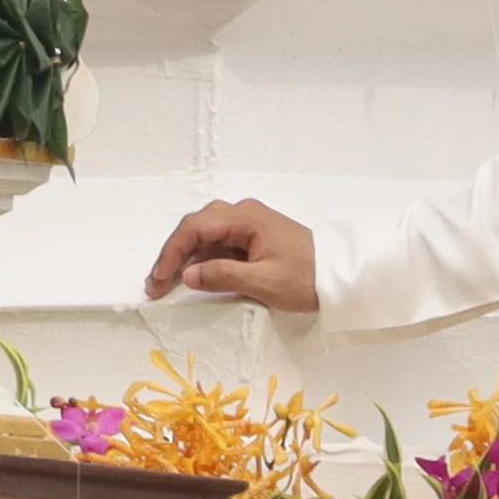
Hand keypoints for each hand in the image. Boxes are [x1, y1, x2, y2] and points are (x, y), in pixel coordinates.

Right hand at [146, 197, 320, 311]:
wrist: (341, 276)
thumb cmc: (306, 277)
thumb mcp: (264, 282)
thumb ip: (223, 276)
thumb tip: (187, 275)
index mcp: (246, 218)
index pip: (195, 228)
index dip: (171, 253)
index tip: (158, 279)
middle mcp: (244, 214)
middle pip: (196, 227)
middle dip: (173, 254)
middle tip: (157, 284)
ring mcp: (249, 224)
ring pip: (205, 234)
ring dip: (185, 257)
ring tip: (168, 282)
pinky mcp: (254, 237)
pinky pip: (219, 242)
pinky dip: (202, 259)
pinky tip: (194, 276)